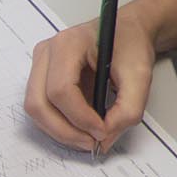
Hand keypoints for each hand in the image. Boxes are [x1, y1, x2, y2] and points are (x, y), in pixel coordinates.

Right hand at [26, 11, 154, 150]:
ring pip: (36, 109)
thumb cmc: (130, 44)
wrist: (127, 32)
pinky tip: (81, 126)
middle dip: (65, 131)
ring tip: (87, 136)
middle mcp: (47, 52)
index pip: (61, 89)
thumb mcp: (140, 76)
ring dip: (60, 130)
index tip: (101, 131)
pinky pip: (41, 108)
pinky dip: (59, 124)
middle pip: (39, 103)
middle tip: (91, 143)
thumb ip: (128, 110)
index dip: (80, 117)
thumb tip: (105, 137)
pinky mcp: (42, 77)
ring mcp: (40, 64)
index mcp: (68, 43)